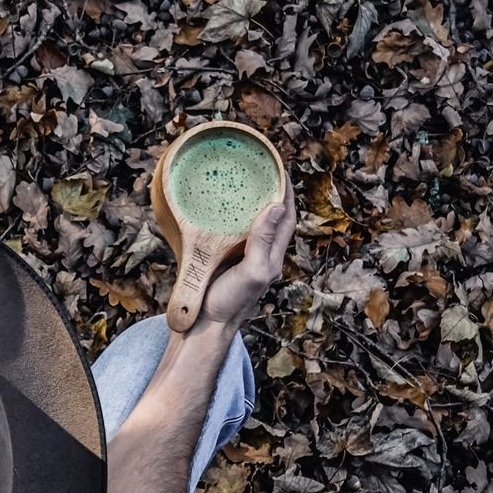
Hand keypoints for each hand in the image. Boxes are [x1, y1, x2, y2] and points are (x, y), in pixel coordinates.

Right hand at [193, 176, 295, 331]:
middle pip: (272, 216)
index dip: (286, 191)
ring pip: (251, 222)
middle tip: (259, 166)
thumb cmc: (230, 302)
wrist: (204, 326)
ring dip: (250, 201)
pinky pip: (231, 230)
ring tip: (240, 179)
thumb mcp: (252, 271)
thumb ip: (264, 241)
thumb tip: (276, 206)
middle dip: (270, 191)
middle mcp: (260, 253)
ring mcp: (241, 256)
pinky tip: (218, 206)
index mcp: (273, 255)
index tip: (278, 167)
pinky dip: (230, 214)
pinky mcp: (222, 258)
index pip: (287, 216)